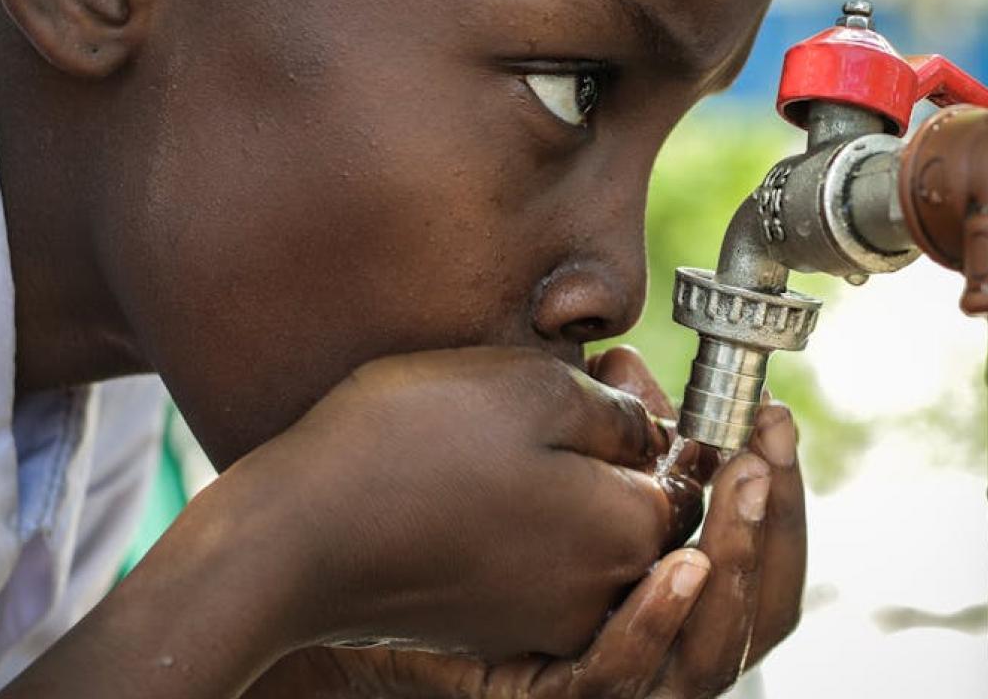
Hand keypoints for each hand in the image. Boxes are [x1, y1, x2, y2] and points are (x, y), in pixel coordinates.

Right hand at [249, 347, 694, 660]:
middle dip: (633, 447)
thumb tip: (652, 431)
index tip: (622, 368)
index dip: (665, 415)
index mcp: (625, 534)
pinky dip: (540, 512)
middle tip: (592, 377)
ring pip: (594, 534)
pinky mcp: (491, 619)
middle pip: (647, 512)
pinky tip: (492, 460)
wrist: (298, 534)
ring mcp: (541, 616)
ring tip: (532, 412)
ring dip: (585, 477)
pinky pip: (545, 560)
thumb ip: (617, 410)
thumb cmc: (412, 444)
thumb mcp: (533, 389)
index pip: (689, 477)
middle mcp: (597, 594)